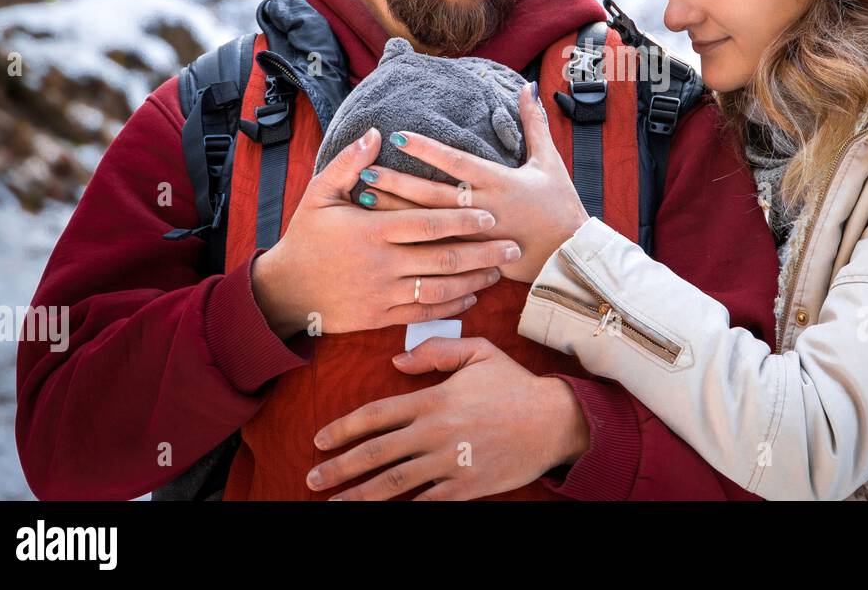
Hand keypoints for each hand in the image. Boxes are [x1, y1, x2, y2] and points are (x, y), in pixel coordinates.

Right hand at [250, 128, 520, 339]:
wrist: (284, 291)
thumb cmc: (305, 237)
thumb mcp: (319, 194)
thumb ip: (349, 164)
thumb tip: (376, 133)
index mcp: (372, 231)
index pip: (428, 223)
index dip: (462, 219)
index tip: (490, 214)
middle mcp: (382, 264)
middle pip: (444, 258)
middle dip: (483, 252)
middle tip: (513, 246)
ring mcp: (382, 293)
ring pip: (440, 289)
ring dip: (474, 280)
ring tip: (500, 271)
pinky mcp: (381, 317)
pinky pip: (424, 313)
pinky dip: (452, 306)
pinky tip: (471, 297)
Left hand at [306, 337, 589, 500]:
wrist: (554, 420)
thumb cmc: (514, 384)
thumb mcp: (478, 352)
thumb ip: (435, 352)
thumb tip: (395, 362)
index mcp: (434, 399)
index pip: (377, 414)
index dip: (344, 428)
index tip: (319, 440)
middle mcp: (436, 432)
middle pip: (377, 452)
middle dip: (340, 467)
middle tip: (313, 477)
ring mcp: (450, 462)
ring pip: (394, 482)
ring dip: (359, 494)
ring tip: (333, 504)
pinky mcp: (466, 487)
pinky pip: (426, 502)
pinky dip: (402, 509)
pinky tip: (382, 514)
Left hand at [358, 83, 589, 282]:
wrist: (571, 254)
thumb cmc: (560, 205)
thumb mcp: (549, 161)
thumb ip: (534, 124)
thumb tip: (528, 88)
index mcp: (500, 182)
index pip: (456, 162)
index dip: (426, 149)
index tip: (397, 136)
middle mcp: (483, 208)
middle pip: (433, 194)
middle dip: (399, 182)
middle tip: (366, 171)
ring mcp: (477, 236)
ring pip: (429, 222)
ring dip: (396, 209)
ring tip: (365, 198)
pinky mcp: (475, 257)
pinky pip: (437, 247)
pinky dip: (410, 238)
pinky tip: (385, 231)